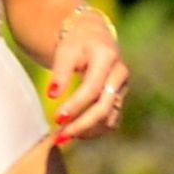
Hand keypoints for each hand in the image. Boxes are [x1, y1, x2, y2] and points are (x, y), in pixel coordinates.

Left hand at [46, 7, 128, 144]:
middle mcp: (119, 74)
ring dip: (88, 130)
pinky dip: (95, 129)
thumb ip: (60, 72)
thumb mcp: (65, 51)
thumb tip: (52, 94)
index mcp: (107, 58)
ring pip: (110, 117)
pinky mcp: (119, 97)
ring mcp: (122, 87)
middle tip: (59, 138)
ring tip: (64, 136)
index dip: (74, 106)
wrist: (94, 35)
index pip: (92, 88)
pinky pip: (111, 120)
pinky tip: (76, 132)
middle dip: (81, 125)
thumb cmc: (76, 42)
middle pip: (104, 107)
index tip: (56, 118)